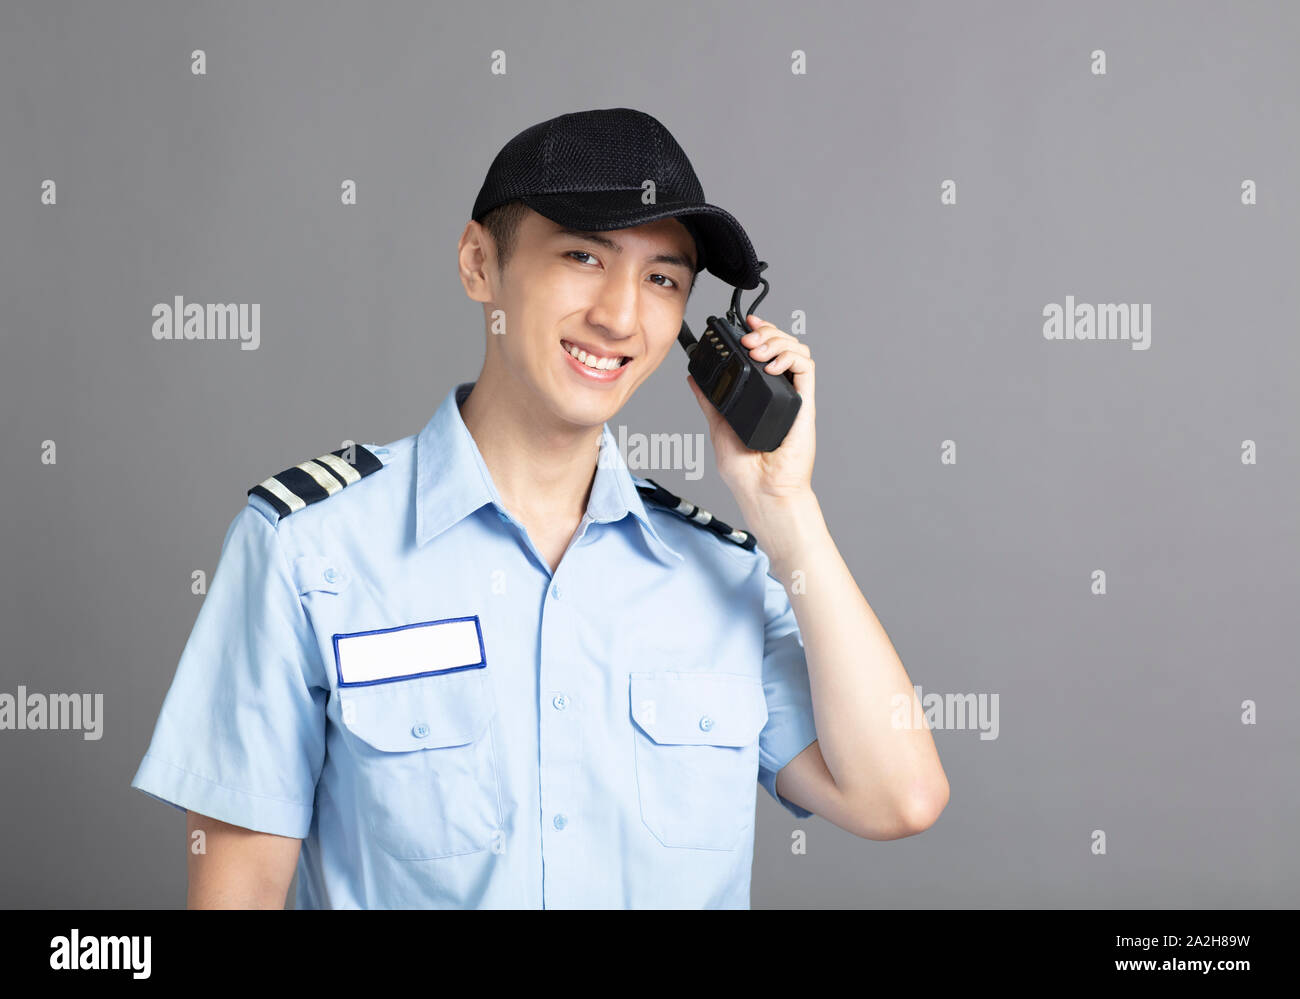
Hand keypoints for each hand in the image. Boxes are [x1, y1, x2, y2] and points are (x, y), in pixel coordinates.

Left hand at [686, 313, 815, 516]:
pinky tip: (770, 364)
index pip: (766, 353)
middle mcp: (780, 392)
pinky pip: (806, 368)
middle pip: (783, 345)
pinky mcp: (804, 404)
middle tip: (747, 336)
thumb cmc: (745, 471)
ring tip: (757, 349)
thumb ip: (710, 401)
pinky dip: (790, 357)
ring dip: (776, 340)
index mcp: (762, 395)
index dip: (759, 333)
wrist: (761, 492)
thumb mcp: (718, 427)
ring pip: (797, 350)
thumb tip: (693, 380)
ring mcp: (794, 397)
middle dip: (766, 331)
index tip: (744, 324)